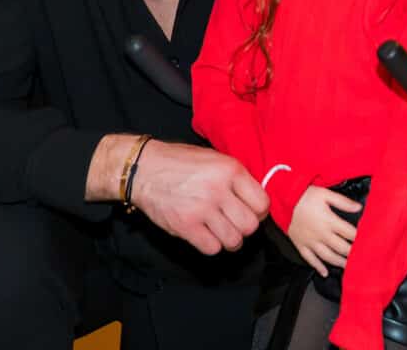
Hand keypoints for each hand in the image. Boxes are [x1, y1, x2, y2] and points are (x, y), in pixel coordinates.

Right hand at [131, 140, 268, 254]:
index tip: (250, 210)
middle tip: (234, 221)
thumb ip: (235, 176)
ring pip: (234, 240)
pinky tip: (205, 233)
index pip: (262, 203)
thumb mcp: (214, 158)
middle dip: (244, 226)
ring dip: (229, 239)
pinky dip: (211, 245)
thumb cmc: (179, 162)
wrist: (144, 168)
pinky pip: (212, 248)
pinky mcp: (186, 226)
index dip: (259, 210)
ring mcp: (202, 209)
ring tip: (220, 230)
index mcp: (230, 169)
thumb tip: (255, 198)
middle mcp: (218, 189)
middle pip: (251, 225)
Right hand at [287, 186, 359, 277]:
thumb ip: (343, 201)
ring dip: (340, 262)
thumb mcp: (325, 193)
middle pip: (342, 248)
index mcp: (329, 221)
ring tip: (348, 266)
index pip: (350, 233)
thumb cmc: (303, 195)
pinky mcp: (301, 245)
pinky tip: (325, 272)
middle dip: (353, 253)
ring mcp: (311, 242)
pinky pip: (311, 259)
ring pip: (328, 257)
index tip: (369, 241)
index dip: (360, 238)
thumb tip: (359, 207)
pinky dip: (318, 267)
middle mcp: (322, 235)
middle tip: (362, 258)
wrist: (281, 200)